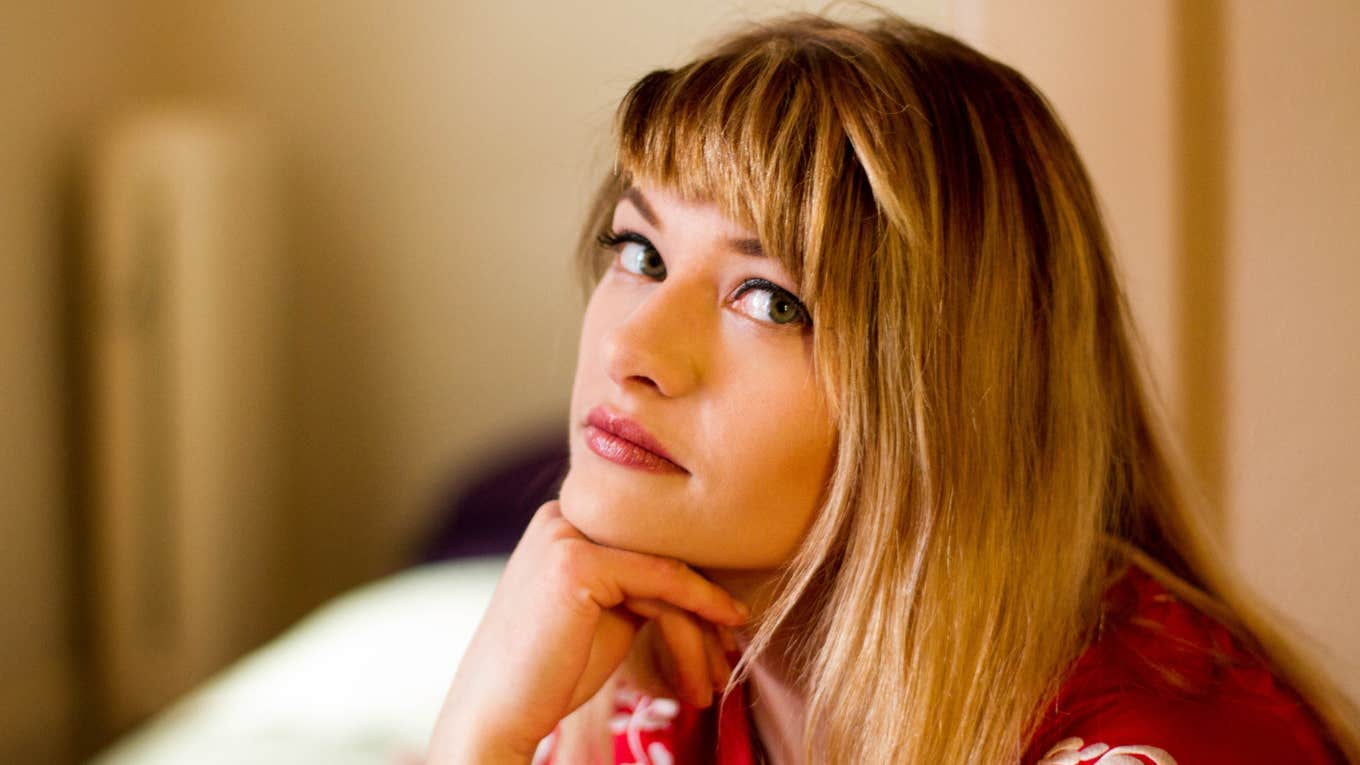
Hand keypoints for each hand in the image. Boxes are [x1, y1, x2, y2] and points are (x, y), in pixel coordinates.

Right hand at [425, 500, 749, 763]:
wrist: (496, 714)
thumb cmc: (551, 673)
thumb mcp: (605, 613)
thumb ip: (640, 583)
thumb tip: (707, 576)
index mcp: (564, 520)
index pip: (647, 543)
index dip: (692, 585)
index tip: (725, 630)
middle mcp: (561, 515)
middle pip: (659, 552)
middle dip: (702, 606)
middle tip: (728, 658)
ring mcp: (564, 533)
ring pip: (665, 569)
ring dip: (702, 627)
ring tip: (714, 679)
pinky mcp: (575, 561)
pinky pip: (662, 578)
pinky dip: (701, 604)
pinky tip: (727, 626)